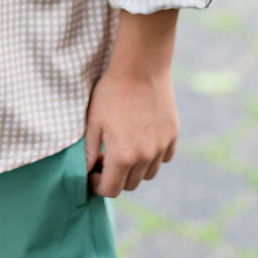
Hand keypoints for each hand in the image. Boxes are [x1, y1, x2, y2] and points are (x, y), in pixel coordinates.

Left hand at [84, 67, 178, 196]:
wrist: (141, 67)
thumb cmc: (112, 92)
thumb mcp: (93, 121)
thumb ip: (88, 152)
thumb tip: (84, 172)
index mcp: (122, 156)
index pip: (111, 190)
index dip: (98, 186)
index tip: (93, 173)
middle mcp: (145, 157)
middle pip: (130, 184)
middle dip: (115, 176)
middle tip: (105, 156)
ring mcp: (161, 146)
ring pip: (148, 173)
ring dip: (135, 169)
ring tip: (125, 148)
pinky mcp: (172, 135)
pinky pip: (164, 157)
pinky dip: (153, 156)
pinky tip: (142, 138)